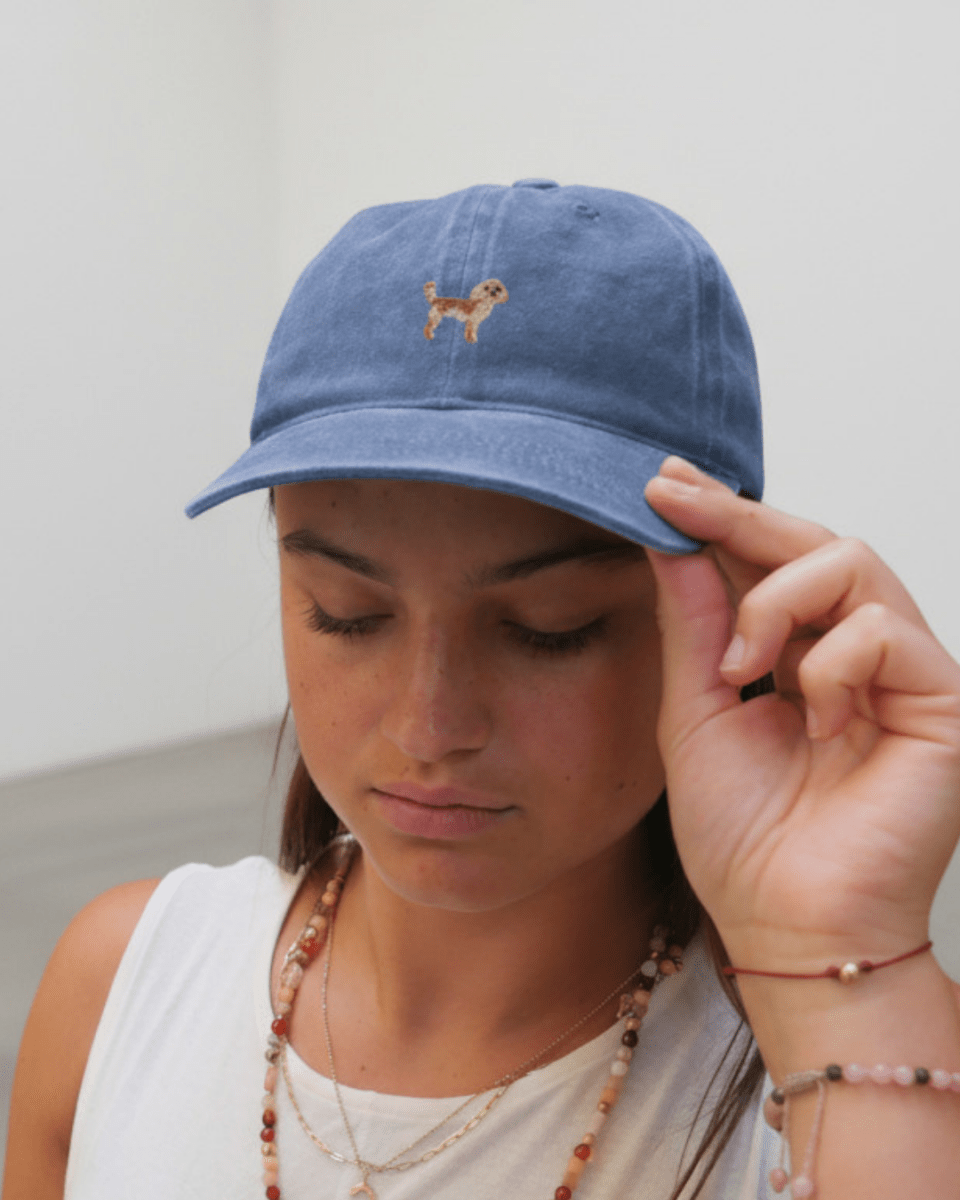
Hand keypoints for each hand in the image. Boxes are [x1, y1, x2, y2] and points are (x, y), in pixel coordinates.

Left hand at [643, 457, 959, 967]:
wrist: (786, 925)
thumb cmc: (743, 838)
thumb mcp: (694, 711)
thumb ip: (690, 624)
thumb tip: (671, 540)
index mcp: (799, 657)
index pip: (767, 564)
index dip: (718, 518)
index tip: (659, 484)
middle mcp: (855, 655)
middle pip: (812, 543)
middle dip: (737, 514)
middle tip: (674, 495)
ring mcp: (903, 673)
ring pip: (851, 562)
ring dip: (775, 599)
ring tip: (740, 660)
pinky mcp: (941, 699)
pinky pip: (882, 629)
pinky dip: (828, 662)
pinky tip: (809, 713)